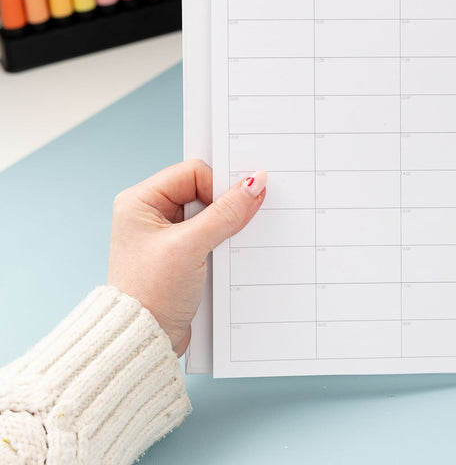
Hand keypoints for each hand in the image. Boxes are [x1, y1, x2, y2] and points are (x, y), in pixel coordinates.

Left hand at [107, 159, 266, 355]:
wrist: (143, 342)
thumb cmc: (151, 294)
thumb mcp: (191, 247)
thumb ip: (226, 213)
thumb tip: (254, 183)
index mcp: (140, 201)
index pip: (193, 172)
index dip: (218, 185)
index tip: (239, 203)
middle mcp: (150, 213)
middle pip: (203, 190)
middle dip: (225, 204)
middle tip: (243, 216)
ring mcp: (165, 235)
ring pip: (209, 213)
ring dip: (225, 224)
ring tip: (232, 240)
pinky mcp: (179, 254)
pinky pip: (209, 233)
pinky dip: (223, 239)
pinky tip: (230, 250)